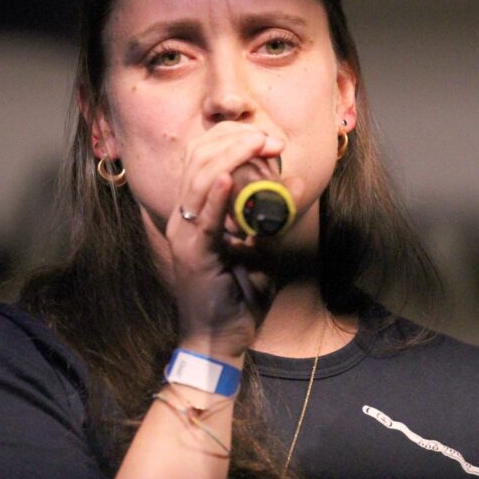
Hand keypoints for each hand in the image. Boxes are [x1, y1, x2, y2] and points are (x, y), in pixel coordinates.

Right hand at [164, 122, 300, 357]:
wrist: (218, 339)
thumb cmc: (239, 295)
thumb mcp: (263, 248)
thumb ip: (273, 217)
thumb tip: (294, 184)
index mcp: (196, 210)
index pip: (205, 156)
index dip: (235, 139)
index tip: (270, 139)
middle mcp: (184, 216)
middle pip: (200, 158)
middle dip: (236, 140)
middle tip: (269, 139)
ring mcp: (185, 234)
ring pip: (200, 180)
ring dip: (232, 157)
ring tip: (257, 144)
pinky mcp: (193, 255)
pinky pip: (203, 220)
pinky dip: (216, 198)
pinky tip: (230, 180)